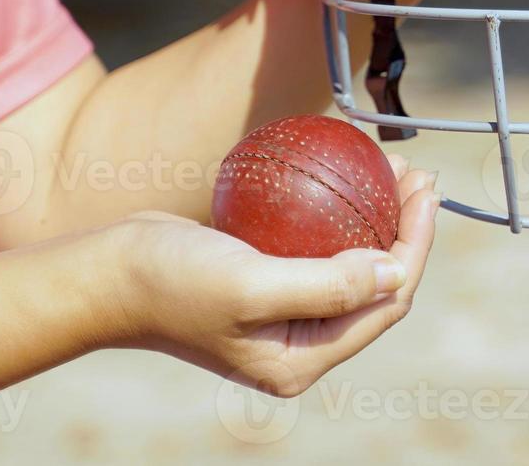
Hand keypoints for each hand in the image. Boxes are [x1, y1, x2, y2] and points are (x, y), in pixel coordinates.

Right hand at [106, 156, 437, 395]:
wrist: (104, 274)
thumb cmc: (170, 282)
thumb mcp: (251, 286)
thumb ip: (328, 286)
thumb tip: (395, 272)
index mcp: (302, 360)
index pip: (385, 301)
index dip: (416, 245)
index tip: (424, 191)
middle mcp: (299, 343)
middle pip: (377, 282)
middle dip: (405, 228)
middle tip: (415, 173)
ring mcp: (283, 314)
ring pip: (352, 259)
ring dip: (377, 215)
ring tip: (391, 168)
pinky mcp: (267, 280)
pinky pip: (318, 244)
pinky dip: (337, 212)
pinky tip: (344, 174)